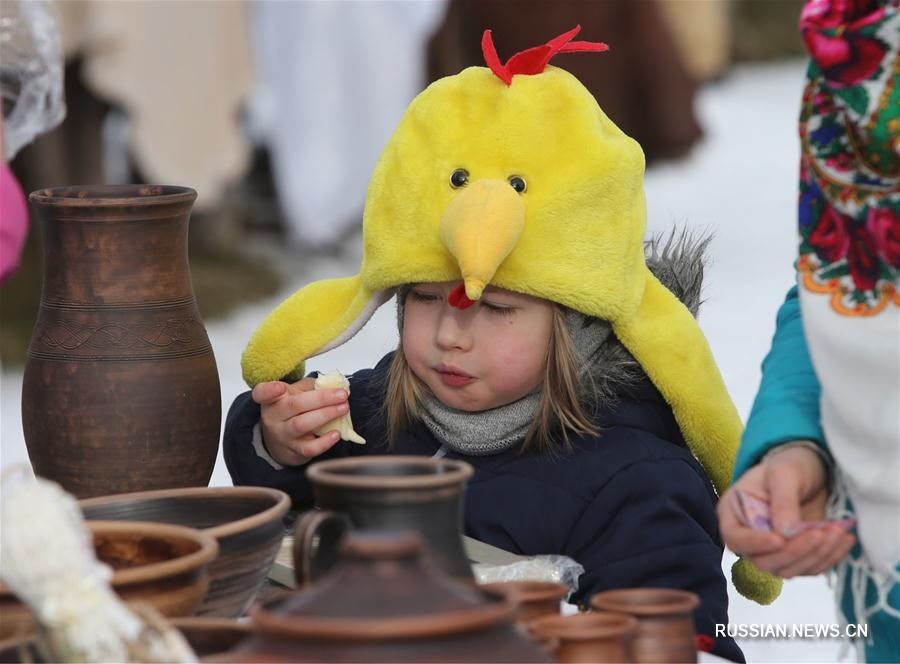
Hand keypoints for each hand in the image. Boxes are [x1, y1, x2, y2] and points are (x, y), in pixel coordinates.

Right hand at [251, 377, 348, 465]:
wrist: (280, 442)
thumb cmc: (291, 411)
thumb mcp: (294, 394)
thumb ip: (310, 386)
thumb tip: (335, 383)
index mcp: (271, 399)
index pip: (261, 394)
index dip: (268, 390)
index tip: (279, 387)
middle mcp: (273, 418)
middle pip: (294, 406)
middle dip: (321, 398)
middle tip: (342, 394)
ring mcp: (282, 435)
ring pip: (302, 425)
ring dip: (326, 415)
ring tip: (344, 408)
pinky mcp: (294, 451)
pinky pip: (309, 448)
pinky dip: (324, 442)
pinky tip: (336, 433)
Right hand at [717, 443, 854, 577]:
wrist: (810, 471)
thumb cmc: (789, 465)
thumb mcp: (784, 474)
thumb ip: (783, 502)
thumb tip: (785, 533)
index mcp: (734, 513)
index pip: (735, 538)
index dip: (754, 543)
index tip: (779, 539)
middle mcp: (749, 537)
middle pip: (763, 561)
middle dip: (794, 551)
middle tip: (820, 533)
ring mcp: (772, 551)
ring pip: (788, 570)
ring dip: (815, 555)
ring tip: (837, 532)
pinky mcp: (796, 557)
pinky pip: (810, 568)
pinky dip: (829, 557)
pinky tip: (844, 538)